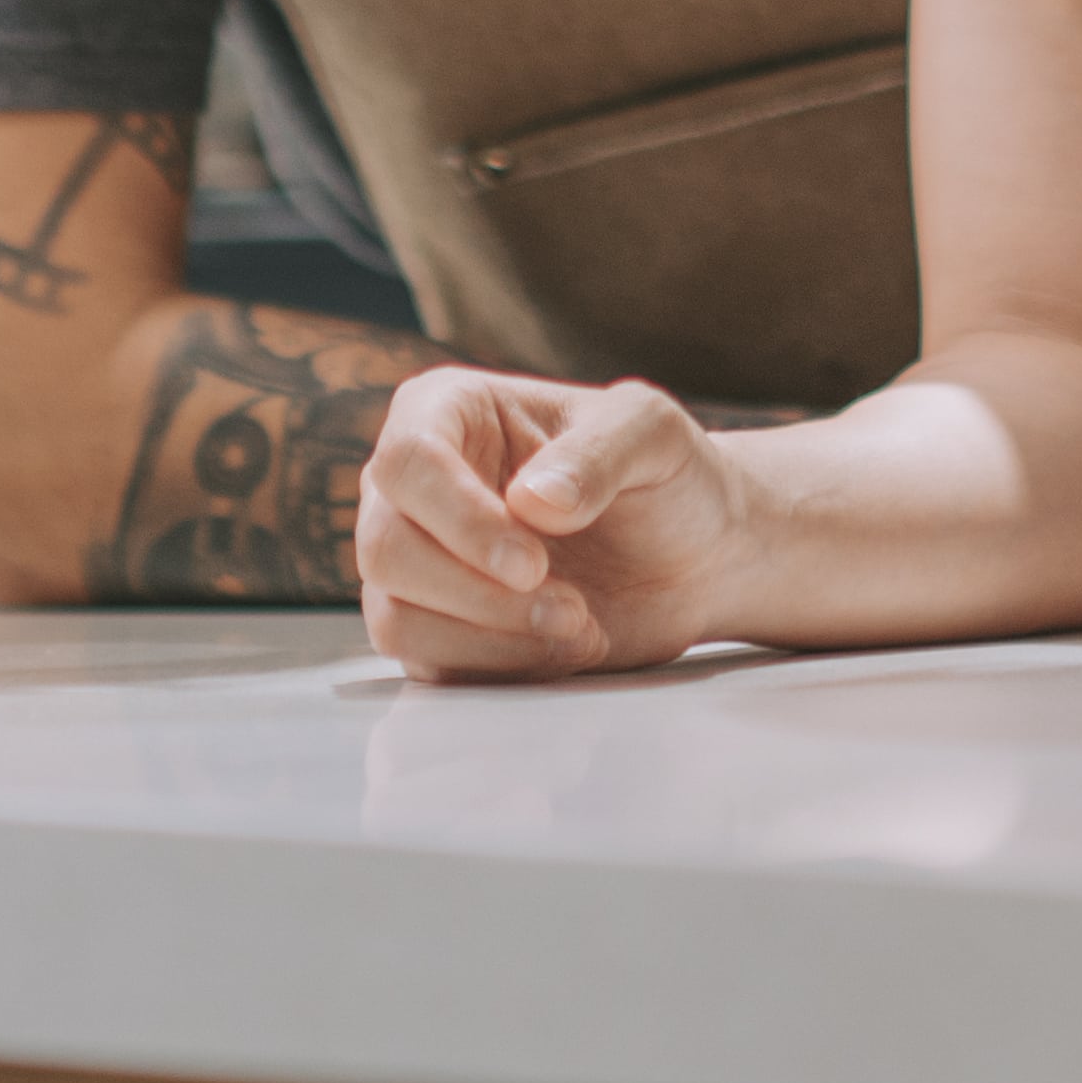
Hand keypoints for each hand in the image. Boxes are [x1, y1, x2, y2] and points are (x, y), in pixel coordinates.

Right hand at [353, 366, 750, 680]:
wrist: (695, 557)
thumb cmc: (666, 476)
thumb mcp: (653, 436)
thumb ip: (599, 454)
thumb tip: (531, 502)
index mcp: (448, 411)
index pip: (407, 461)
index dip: (460, 520)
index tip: (533, 563)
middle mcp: (415, 486)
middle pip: (386, 548)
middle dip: (480, 595)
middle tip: (574, 608)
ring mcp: (418, 560)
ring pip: (395, 618)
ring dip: (490, 640)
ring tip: (581, 629)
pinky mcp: (437, 629)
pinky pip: (428, 666)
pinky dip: (500, 671)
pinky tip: (567, 652)